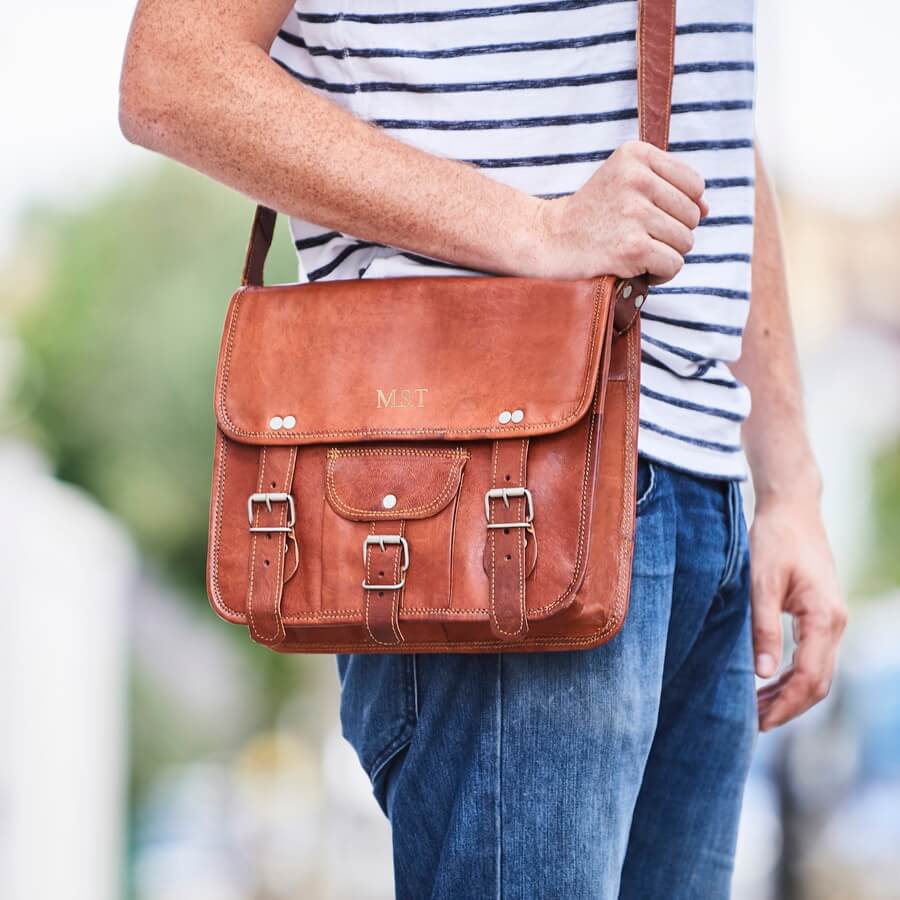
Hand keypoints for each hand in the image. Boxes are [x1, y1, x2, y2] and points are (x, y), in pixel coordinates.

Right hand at [535, 140, 708, 282]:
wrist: (550, 241)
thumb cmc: (593, 214)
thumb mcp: (624, 181)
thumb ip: (669, 187)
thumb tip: (707, 209)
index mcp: (636, 155)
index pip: (694, 184)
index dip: (680, 207)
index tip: (649, 215)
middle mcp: (637, 179)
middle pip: (692, 216)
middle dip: (672, 233)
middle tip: (637, 236)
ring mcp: (634, 213)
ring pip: (686, 242)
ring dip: (665, 254)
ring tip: (634, 251)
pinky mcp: (632, 247)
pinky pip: (673, 264)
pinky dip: (660, 274)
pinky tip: (637, 269)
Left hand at [749, 494, 847, 730]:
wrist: (792, 509)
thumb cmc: (774, 540)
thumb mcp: (760, 584)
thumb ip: (763, 629)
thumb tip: (761, 675)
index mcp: (825, 618)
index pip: (809, 677)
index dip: (784, 706)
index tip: (758, 724)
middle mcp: (836, 623)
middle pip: (818, 683)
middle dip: (788, 708)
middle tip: (752, 725)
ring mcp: (833, 620)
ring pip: (817, 673)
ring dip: (789, 695)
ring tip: (755, 710)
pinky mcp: (823, 615)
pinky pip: (812, 657)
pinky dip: (792, 676)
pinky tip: (767, 685)